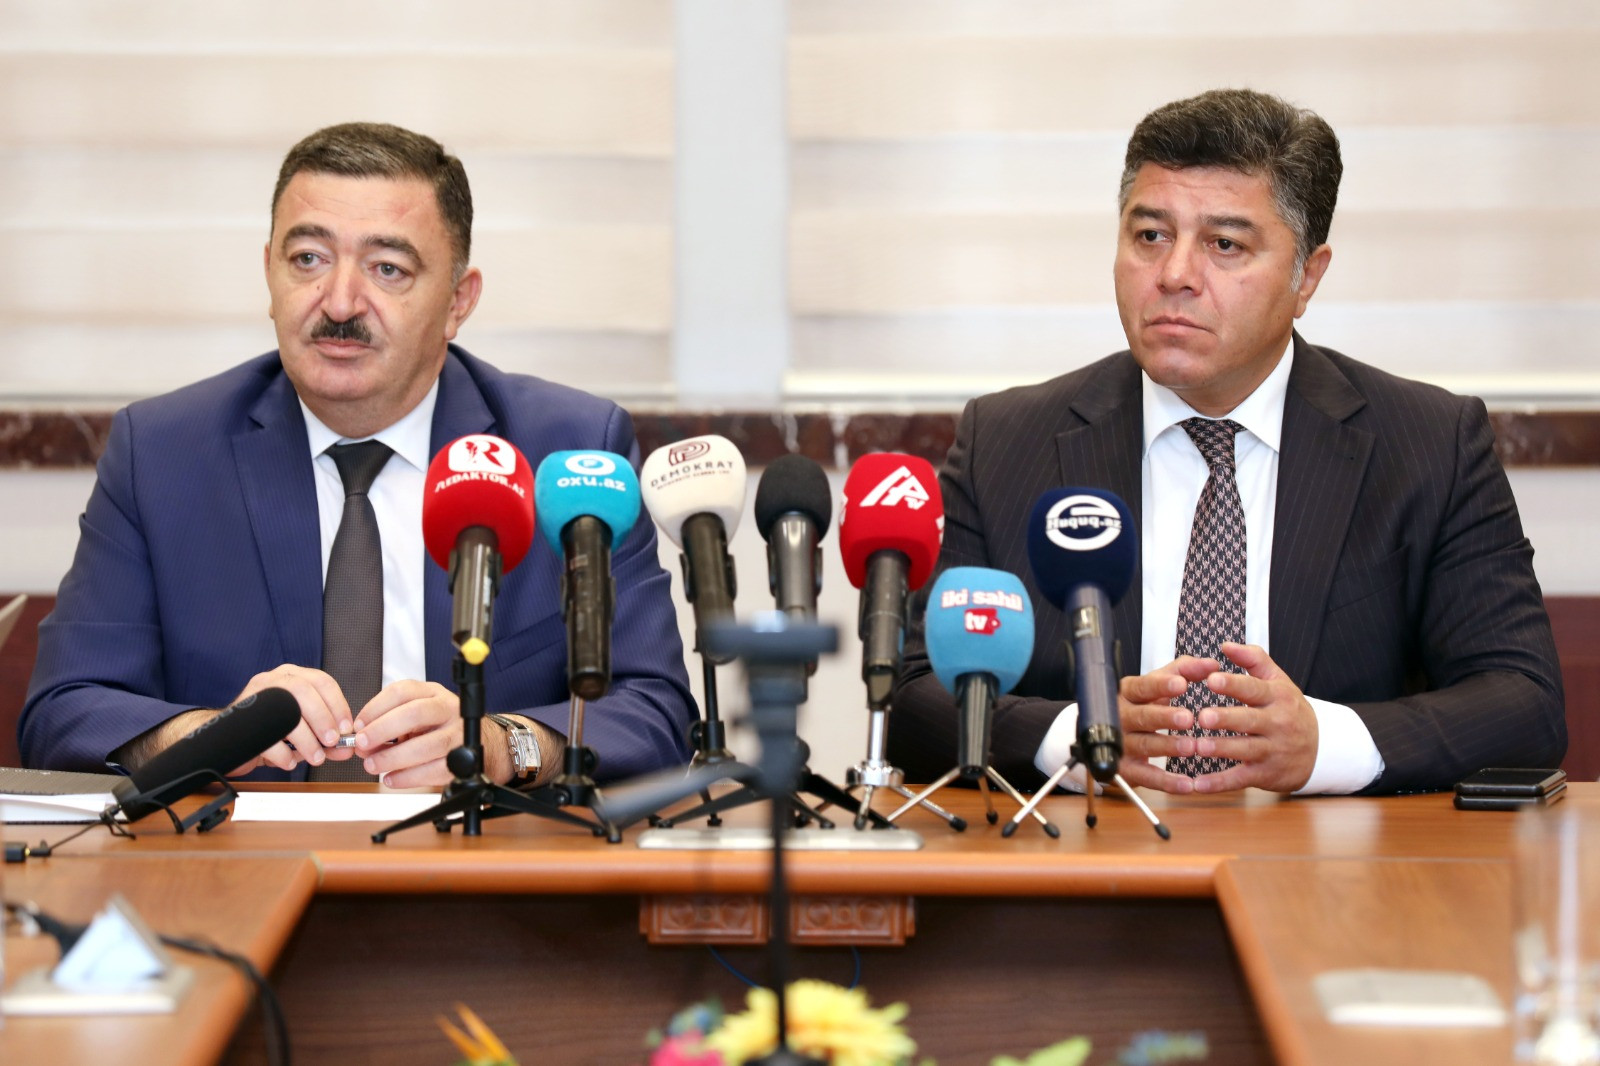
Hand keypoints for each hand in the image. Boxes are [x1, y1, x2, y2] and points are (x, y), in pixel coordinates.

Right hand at [228, 665, 356, 773]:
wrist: (227, 740)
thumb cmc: (270, 732)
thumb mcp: (303, 733)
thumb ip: (326, 738)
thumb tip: (348, 749)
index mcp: (292, 677)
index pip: (322, 681)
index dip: (338, 705)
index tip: (346, 728)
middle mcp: (272, 681)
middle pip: (303, 691)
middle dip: (323, 718)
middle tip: (332, 742)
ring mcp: (254, 698)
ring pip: (286, 712)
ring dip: (307, 740)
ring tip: (315, 757)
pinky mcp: (239, 721)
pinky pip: (267, 738)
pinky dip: (284, 755)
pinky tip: (289, 762)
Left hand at [353, 680, 489, 788]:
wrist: (483, 743)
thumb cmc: (441, 728)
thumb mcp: (418, 715)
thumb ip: (389, 724)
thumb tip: (361, 743)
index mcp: (433, 693)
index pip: (402, 691)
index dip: (375, 708)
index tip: (359, 725)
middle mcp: (449, 709)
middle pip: (414, 714)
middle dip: (382, 730)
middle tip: (362, 744)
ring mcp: (458, 735)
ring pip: (424, 746)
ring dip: (392, 758)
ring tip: (372, 765)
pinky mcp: (462, 761)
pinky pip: (432, 771)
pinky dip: (407, 778)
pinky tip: (392, 779)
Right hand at [1113, 656, 1215, 793]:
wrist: (1109, 737)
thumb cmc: (1143, 705)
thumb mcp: (1159, 684)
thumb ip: (1184, 671)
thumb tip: (1210, 664)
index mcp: (1129, 693)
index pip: (1143, 686)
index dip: (1161, 685)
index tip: (1181, 684)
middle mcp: (1121, 716)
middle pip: (1142, 716)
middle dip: (1165, 717)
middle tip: (1188, 718)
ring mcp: (1121, 744)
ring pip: (1144, 745)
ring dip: (1168, 747)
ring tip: (1191, 747)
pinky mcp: (1125, 769)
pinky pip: (1146, 776)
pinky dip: (1166, 782)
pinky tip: (1186, 783)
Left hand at [1187, 642, 1318, 793]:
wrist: (1321, 749)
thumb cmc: (1288, 709)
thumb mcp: (1278, 681)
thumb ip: (1253, 659)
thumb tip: (1226, 645)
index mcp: (1278, 697)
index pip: (1254, 689)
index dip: (1233, 684)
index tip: (1211, 679)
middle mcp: (1277, 723)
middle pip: (1249, 720)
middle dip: (1225, 719)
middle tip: (1202, 716)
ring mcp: (1272, 751)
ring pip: (1245, 750)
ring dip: (1220, 749)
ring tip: (1197, 747)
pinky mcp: (1265, 774)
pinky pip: (1240, 779)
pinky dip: (1219, 783)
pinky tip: (1197, 784)